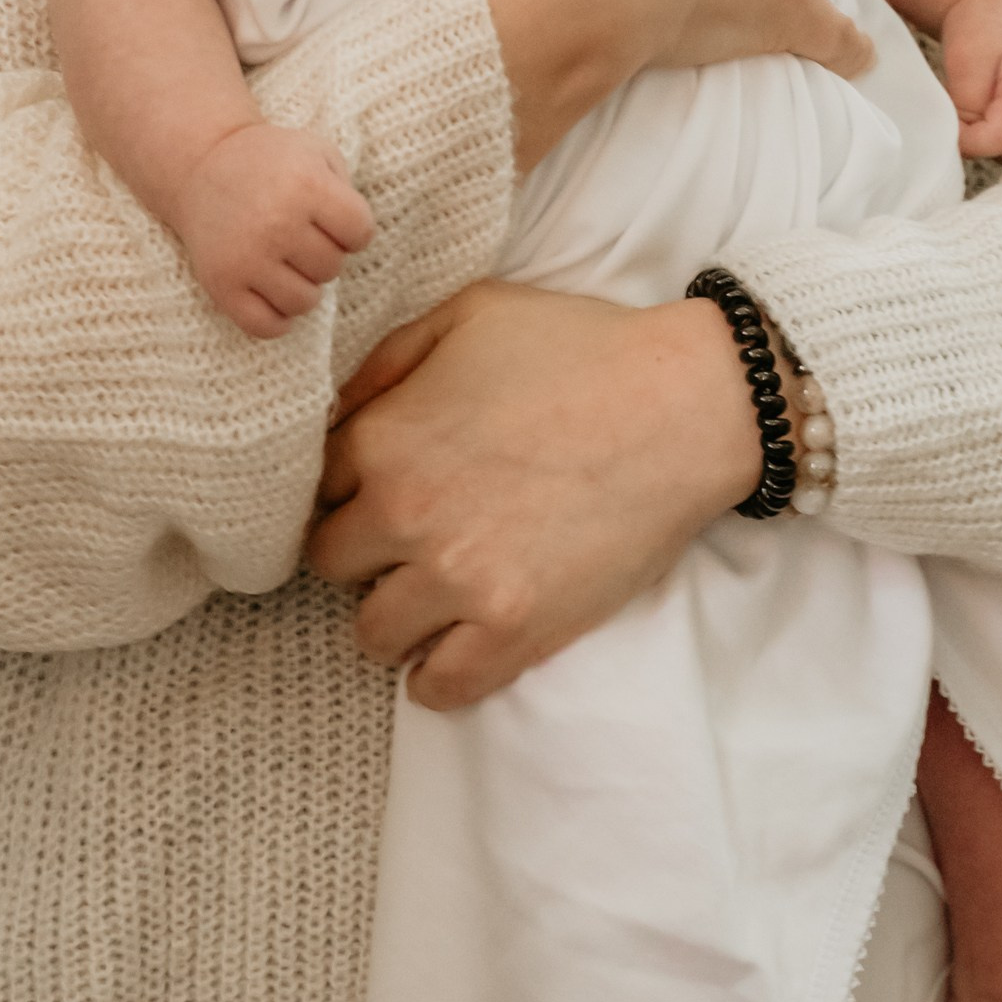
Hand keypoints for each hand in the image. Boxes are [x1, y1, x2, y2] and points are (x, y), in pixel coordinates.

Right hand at [174, 122, 374, 340]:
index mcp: (306, 186)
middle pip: (332, 268)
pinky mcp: (221, 284)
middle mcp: (277, 223)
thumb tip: (355, 239)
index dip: (354, 229)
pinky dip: (277, 320)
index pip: (361, 233)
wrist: (200, 165)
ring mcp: (247, 257)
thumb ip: (346, 189)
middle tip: (301, 238)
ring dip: (303, 288)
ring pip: (304, 302)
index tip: (333, 221)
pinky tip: (274, 296)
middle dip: (324, 255)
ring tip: (288, 265)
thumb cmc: (268, 161)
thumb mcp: (315, 151)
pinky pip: (265, 326)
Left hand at [309, 280, 758, 704]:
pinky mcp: (513, 629)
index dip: (349, 490)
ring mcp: (457, 580)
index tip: (379, 493)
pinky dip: (436, 677)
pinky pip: (436, 687)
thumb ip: (385, 361)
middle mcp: (404, 513)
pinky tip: (455, 648)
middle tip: (408, 541)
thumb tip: (335, 415)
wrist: (684, 405)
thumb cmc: (581, 348)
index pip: (316, 490)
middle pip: (331, 565)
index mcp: (385, 437)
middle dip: (363, 553)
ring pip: (372, 634)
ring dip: (395, 616)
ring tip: (434, 596)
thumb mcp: (468, 314)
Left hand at [940, 0, 1001, 162]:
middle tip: (963, 107)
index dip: (968, 139)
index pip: (1000, 139)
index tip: (950, 122)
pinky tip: (993, 113)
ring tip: (980, 105)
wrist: (999, 11)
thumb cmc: (982, 29)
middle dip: (981, 138)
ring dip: (993, 139)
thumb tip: (965, 146)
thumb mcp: (964, 65)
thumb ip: (966, 112)